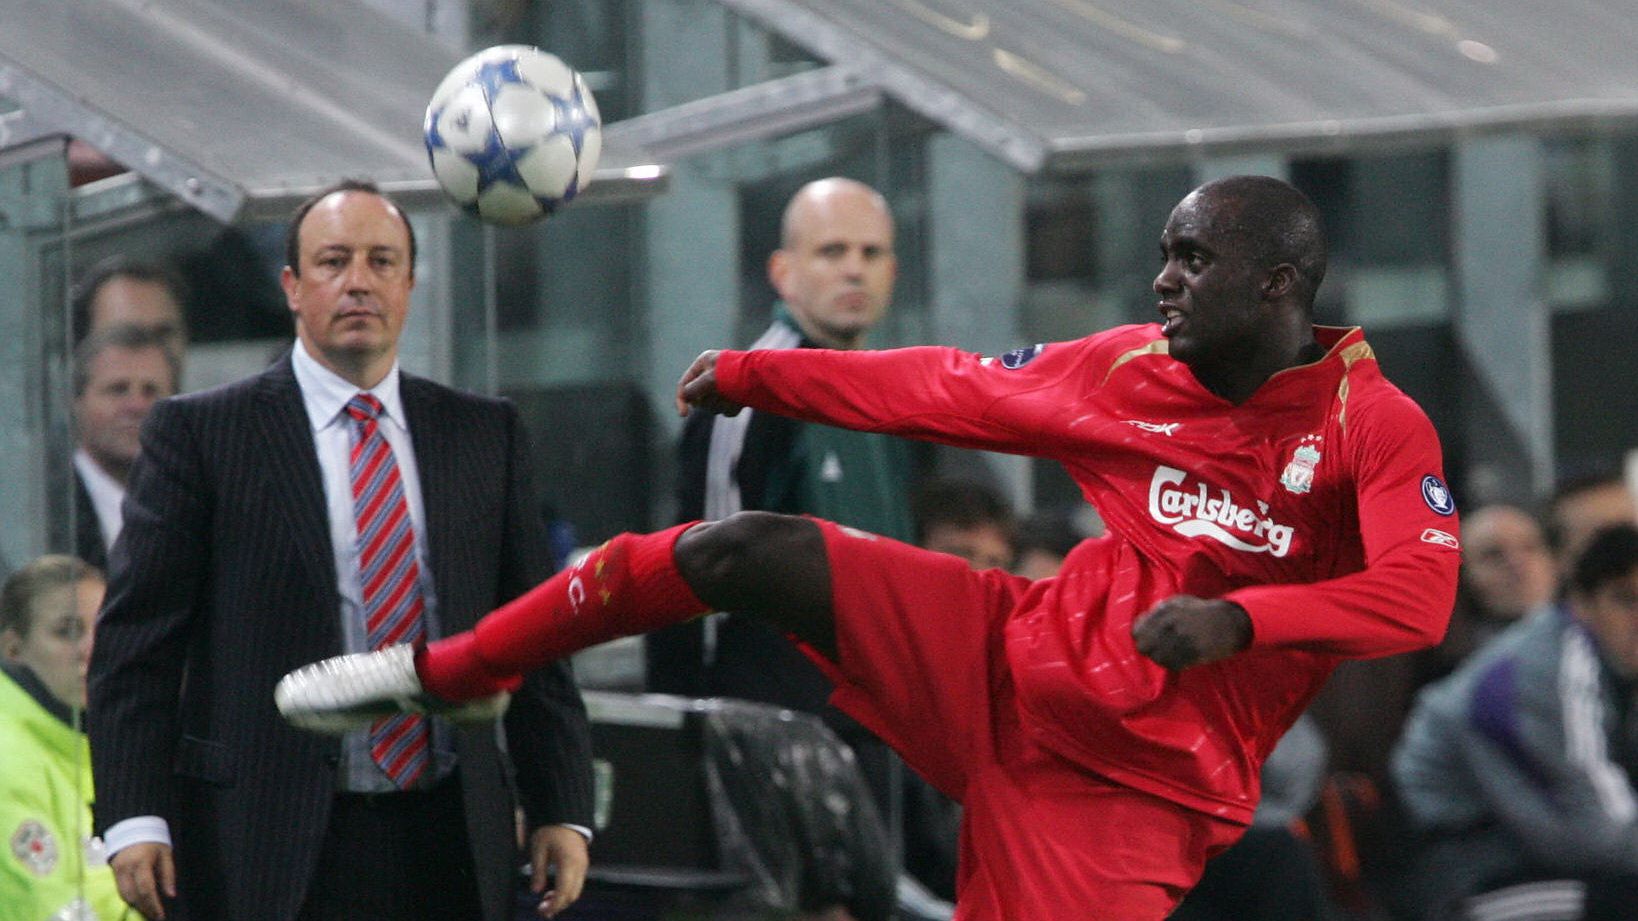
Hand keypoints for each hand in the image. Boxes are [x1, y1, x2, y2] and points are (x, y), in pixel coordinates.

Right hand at [111, 842, 175, 919]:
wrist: (133, 825)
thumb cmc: (153, 840)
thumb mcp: (165, 853)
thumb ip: (168, 874)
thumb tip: (170, 895)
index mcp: (142, 862)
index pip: (146, 889)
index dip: (153, 905)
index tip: (160, 915)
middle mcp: (126, 868)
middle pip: (133, 895)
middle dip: (144, 908)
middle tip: (155, 916)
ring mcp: (117, 870)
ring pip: (124, 895)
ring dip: (135, 905)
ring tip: (148, 911)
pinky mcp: (113, 871)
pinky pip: (120, 889)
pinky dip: (129, 898)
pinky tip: (138, 902)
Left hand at [528, 824, 588, 917]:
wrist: (566, 815)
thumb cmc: (551, 830)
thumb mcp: (539, 849)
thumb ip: (538, 871)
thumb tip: (536, 890)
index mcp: (569, 863)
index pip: (564, 892)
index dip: (553, 905)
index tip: (542, 911)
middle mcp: (580, 866)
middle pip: (572, 895)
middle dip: (558, 905)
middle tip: (542, 909)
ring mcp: (583, 865)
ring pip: (576, 891)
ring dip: (562, 899)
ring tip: (546, 901)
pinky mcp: (582, 863)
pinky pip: (577, 883)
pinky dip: (567, 891)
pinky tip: (554, 891)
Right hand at [675, 350, 744, 417]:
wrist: (765, 379)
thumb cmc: (736, 375)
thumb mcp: (709, 380)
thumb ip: (692, 390)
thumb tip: (685, 397)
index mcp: (704, 362)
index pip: (685, 383)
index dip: (682, 399)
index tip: (684, 415)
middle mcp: (713, 373)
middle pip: (698, 398)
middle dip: (709, 401)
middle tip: (720, 396)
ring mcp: (724, 385)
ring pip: (712, 405)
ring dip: (721, 405)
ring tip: (733, 398)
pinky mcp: (735, 396)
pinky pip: (725, 409)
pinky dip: (731, 408)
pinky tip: (741, 402)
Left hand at [1132, 596, 1251, 669]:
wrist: (1226, 622)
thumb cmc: (1200, 611)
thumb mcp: (1178, 602)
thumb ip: (1159, 610)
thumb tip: (1143, 621)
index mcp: (1165, 611)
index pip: (1138, 630)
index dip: (1140, 636)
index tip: (1144, 638)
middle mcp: (1171, 625)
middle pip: (1144, 646)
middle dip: (1148, 648)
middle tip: (1155, 649)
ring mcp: (1181, 640)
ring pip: (1157, 658)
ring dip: (1160, 657)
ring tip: (1166, 655)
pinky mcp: (1192, 653)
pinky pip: (1173, 664)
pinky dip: (1172, 664)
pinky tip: (1176, 660)